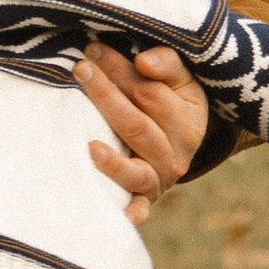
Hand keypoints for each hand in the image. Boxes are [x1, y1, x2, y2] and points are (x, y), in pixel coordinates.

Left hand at [76, 41, 207, 227]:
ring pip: (134, 169)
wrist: (182, 140)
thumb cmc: (172, 100)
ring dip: (112, 161)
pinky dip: (132, 214)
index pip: (150, 93)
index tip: (93, 50)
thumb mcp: (181, 79)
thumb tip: (144, 61)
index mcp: (188, 120)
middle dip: (106, 96)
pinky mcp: (146, 198)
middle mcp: (178, 154)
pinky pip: (140, 208)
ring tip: (88, 146)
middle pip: (136, 126)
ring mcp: (161, 179)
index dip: (121, 70)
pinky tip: (121, 219)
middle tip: (80, 70)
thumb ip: (166, 63)